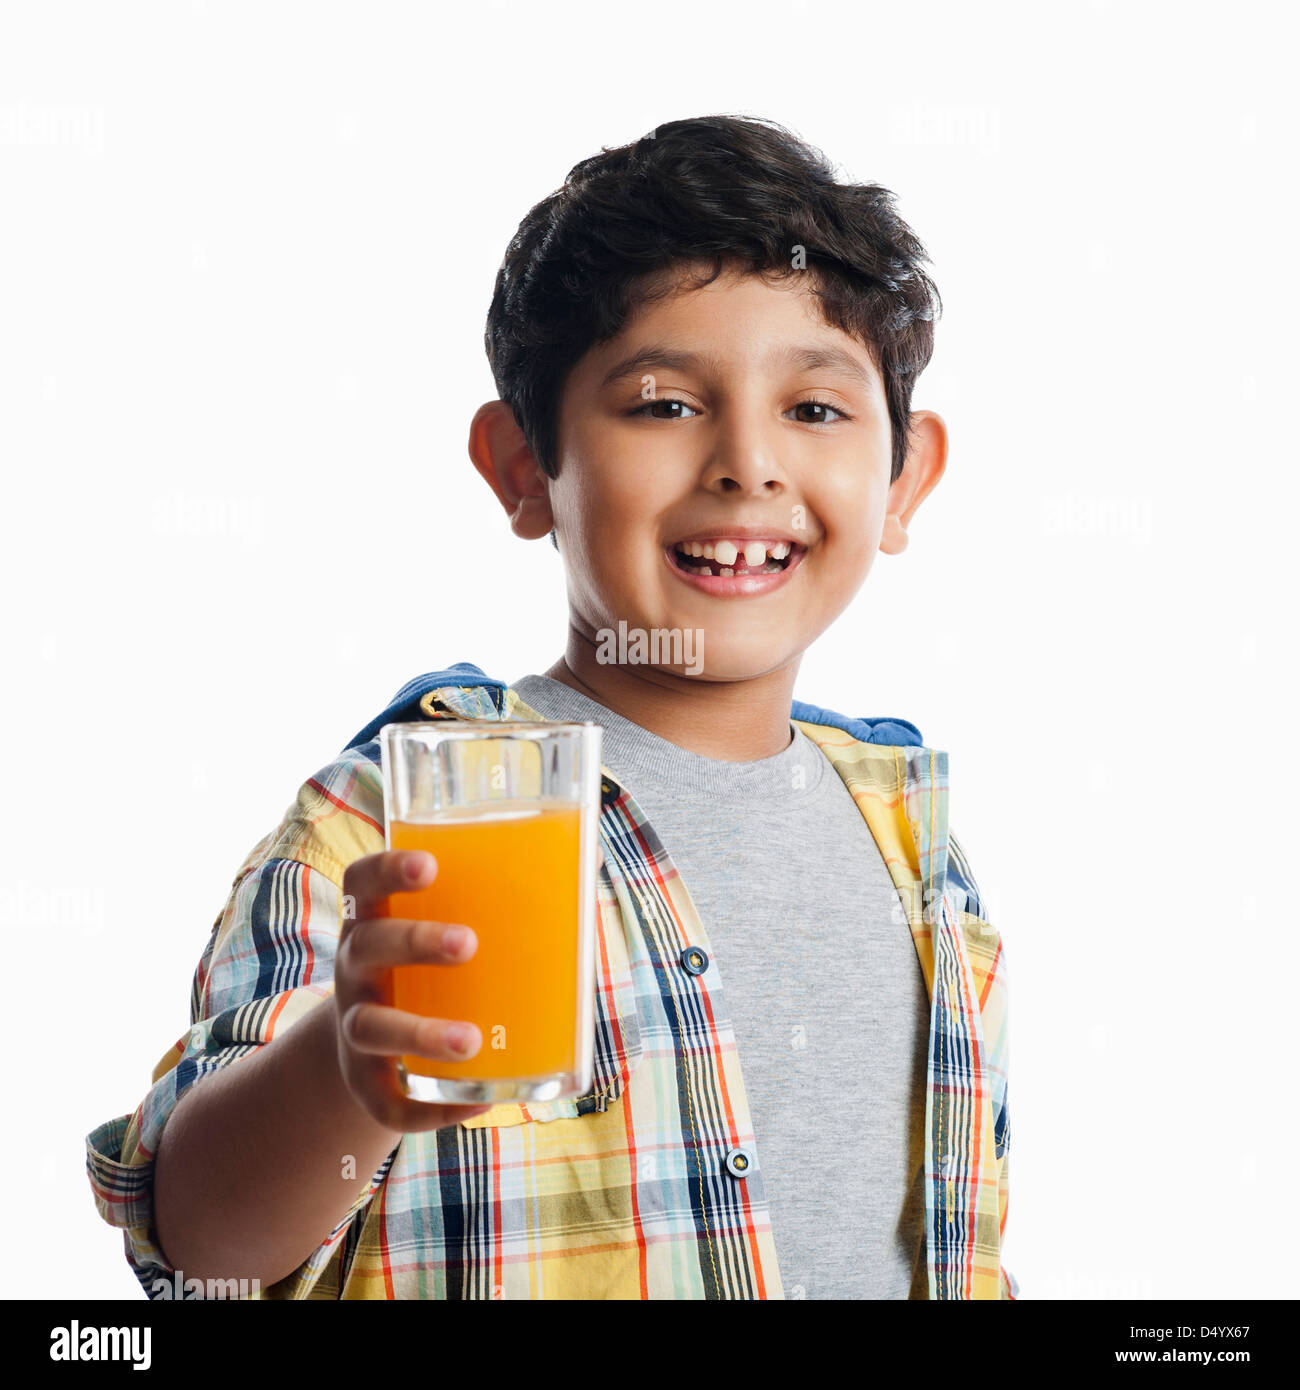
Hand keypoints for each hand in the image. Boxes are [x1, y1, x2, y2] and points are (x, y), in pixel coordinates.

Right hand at [332, 850, 493, 1133]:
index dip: (388, 869)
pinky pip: (387, 1101)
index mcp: (375, 920)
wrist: (374, 1044)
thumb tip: (591, 862)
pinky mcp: (365, 1082)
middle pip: (369, 946)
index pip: (362, 882)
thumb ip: (507, 902)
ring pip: (371, 1027)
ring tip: (471, 1041)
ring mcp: (355, 1025)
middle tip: (469, 943)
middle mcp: (357, 969)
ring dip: (421, 1034)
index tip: (430, 865)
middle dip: (416, 942)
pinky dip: (429, 1109)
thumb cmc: (433, 969)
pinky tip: (477, 1105)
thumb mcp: (450, 929)